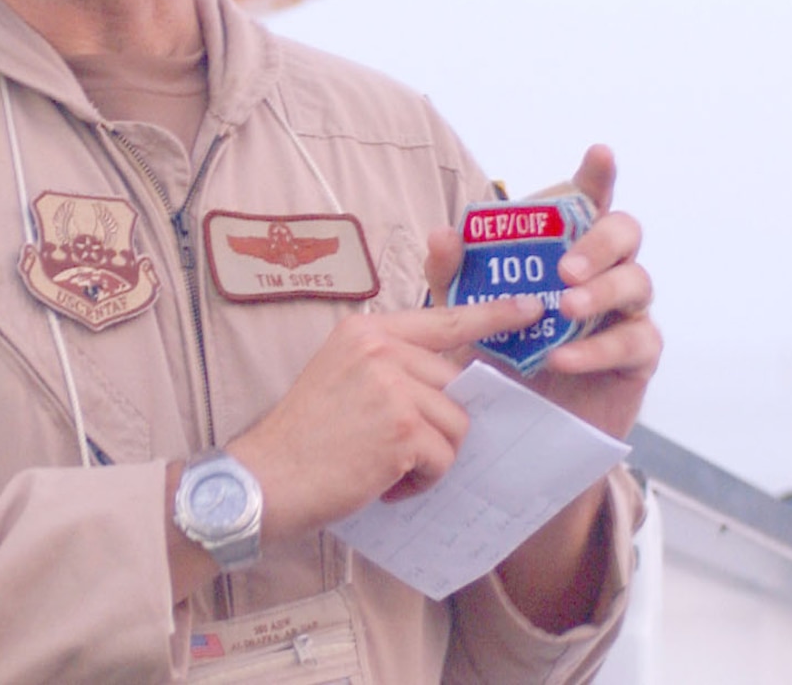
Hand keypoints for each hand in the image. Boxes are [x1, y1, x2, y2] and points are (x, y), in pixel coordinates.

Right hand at [226, 294, 542, 545]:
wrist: (264, 479)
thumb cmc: (304, 438)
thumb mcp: (342, 374)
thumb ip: (391, 365)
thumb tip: (451, 380)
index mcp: (368, 330)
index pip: (444, 318)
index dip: (490, 316)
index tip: (528, 308)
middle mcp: (382, 348)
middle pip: (454, 385)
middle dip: (437, 426)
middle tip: (393, 448)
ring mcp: (393, 386)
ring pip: (455, 424)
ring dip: (429, 458)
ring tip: (384, 466)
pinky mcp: (402, 428)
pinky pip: (444, 457)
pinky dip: (421, 482)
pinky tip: (384, 483)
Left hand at [425, 145, 659, 441]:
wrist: (512, 429)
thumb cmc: (495, 358)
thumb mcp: (461, 318)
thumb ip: (450, 276)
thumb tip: (444, 234)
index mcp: (567, 248)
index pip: (589, 202)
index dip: (598, 175)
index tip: (599, 154)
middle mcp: (604, 271)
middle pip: (625, 232)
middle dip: (599, 242)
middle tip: (564, 268)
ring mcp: (626, 312)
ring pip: (638, 282)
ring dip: (601, 290)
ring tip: (565, 308)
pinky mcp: (637, 358)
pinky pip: (634, 341)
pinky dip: (598, 348)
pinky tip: (563, 359)